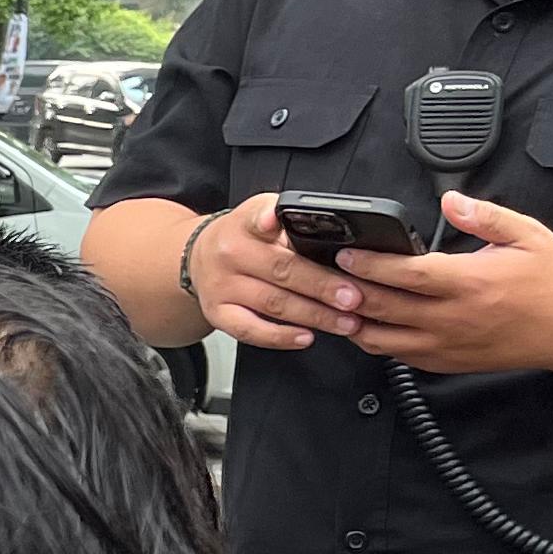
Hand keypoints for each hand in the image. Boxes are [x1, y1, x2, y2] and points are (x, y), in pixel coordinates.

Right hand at [178, 196, 362, 353]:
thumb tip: (341, 244)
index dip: (267, 218)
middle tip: (354, 297)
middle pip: (282, 270)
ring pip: (273, 303)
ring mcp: (222, 286)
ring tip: (347, 322)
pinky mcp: (218, 313)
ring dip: (315, 315)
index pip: (256, 217)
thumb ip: (292, 223)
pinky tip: (306, 337)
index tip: (274, 219)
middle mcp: (230, 254)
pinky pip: (251, 330)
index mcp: (245, 223)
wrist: (197, 258)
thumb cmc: (243, 238)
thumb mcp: (261, 215)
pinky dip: (281, 336)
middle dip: (322, 285)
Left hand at [339, 194, 552, 373]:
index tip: (344, 253)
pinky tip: (363, 323)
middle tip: (322, 275)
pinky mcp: (446, 363)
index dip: (368, 264)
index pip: (405, 274)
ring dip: (353, 320)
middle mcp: (453, 319)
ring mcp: (446, 345)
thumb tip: (450, 200)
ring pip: (381, 339)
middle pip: (383, 307)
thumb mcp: (527, 235)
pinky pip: (397, 356)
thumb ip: (485, 216)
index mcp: (470, 283)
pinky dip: (374, 340)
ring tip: (334, 300)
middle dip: (347, 290)